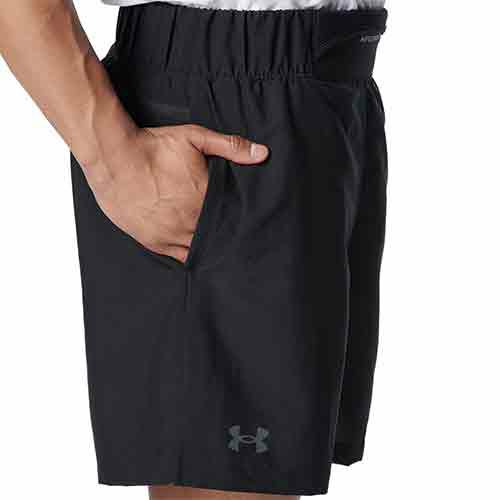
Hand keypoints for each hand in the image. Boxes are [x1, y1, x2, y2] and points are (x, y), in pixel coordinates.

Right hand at [83, 124, 268, 262]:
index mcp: (204, 199)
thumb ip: (230, 147)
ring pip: (198, 249)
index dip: (236, 220)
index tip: (243, 222)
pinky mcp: (153, 241)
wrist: (113, 156)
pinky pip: (177, 256)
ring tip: (212, 241)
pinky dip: (187, 253)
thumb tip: (262, 153)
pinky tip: (194, 248)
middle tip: (229, 233)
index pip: (231, 218)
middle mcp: (190, 221)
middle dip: (222, 234)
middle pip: (216, 236)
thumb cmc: (153, 146)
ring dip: (205, 245)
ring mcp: (170, 234)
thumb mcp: (194, 138)